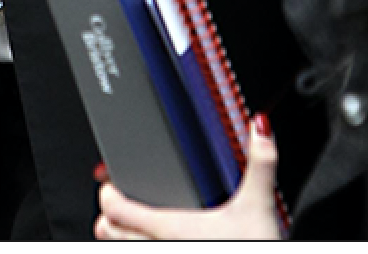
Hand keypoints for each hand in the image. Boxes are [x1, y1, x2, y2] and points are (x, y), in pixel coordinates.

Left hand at [95, 120, 281, 240]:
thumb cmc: (252, 251)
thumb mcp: (257, 206)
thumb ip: (260, 163)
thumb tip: (260, 126)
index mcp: (170, 226)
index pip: (116, 209)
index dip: (107, 194)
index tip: (108, 184)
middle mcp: (161, 248)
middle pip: (110, 233)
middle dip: (109, 217)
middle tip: (114, 204)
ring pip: (123, 251)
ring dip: (122, 238)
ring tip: (126, 227)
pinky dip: (140, 249)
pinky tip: (156, 243)